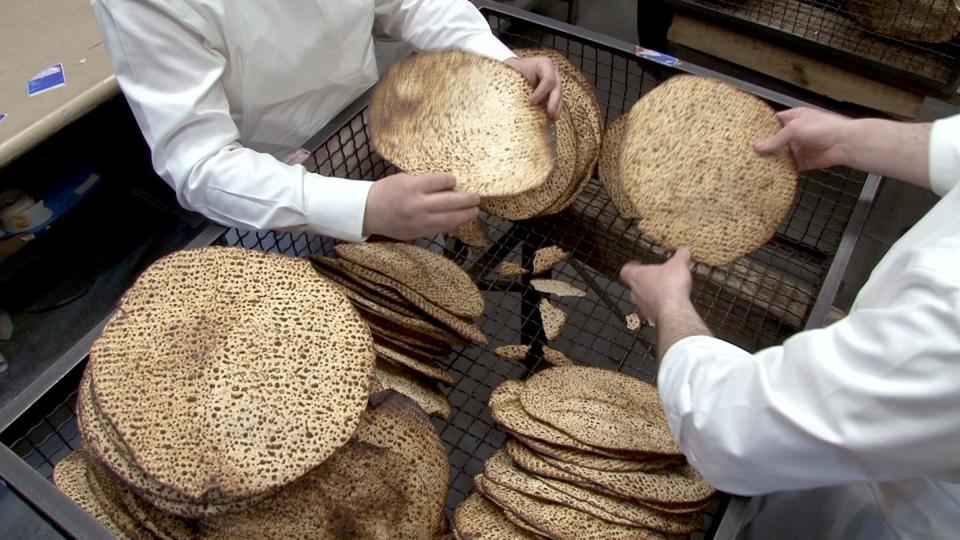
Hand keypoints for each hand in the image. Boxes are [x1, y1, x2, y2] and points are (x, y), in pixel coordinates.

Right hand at [363, 173, 479, 239]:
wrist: (367, 211)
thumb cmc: (386, 191)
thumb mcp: (404, 179)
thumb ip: (425, 182)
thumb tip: (449, 185)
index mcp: (413, 186)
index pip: (442, 181)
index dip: (452, 180)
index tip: (455, 180)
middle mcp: (418, 204)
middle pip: (451, 201)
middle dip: (468, 199)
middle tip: (477, 197)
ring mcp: (419, 221)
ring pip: (450, 219)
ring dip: (465, 215)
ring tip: (474, 211)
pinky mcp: (419, 233)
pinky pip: (441, 229)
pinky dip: (452, 224)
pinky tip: (459, 220)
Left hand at [505, 56, 561, 119]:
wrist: (515, 71)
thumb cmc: (514, 69)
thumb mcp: (513, 70)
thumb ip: (513, 79)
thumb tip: (508, 94)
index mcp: (544, 65)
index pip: (548, 79)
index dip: (541, 91)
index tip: (532, 102)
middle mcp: (553, 74)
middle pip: (557, 89)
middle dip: (554, 102)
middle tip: (550, 114)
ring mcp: (554, 84)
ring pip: (559, 97)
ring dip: (556, 109)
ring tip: (552, 119)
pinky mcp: (552, 94)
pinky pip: (556, 103)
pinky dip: (553, 111)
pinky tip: (550, 120)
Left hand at [620, 248, 693, 325]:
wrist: (673, 310)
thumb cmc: (670, 285)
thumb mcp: (678, 264)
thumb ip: (680, 255)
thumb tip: (684, 250)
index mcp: (636, 276)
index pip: (626, 271)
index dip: (631, 266)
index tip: (637, 264)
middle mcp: (635, 292)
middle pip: (634, 286)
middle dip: (645, 282)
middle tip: (655, 278)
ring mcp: (642, 307)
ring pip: (643, 300)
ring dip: (651, 296)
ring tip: (664, 292)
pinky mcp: (651, 318)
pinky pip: (653, 312)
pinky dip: (659, 308)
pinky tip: (670, 306)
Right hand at [754, 107, 853, 170]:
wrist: (844, 144)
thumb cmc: (823, 128)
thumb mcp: (795, 128)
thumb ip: (775, 139)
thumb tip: (757, 148)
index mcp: (794, 118)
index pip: (773, 121)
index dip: (760, 127)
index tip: (745, 134)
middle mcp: (795, 132)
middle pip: (774, 140)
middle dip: (763, 146)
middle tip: (743, 152)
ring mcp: (798, 148)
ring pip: (780, 154)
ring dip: (770, 159)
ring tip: (750, 164)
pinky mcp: (802, 162)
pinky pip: (788, 167)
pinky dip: (779, 170)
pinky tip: (766, 174)